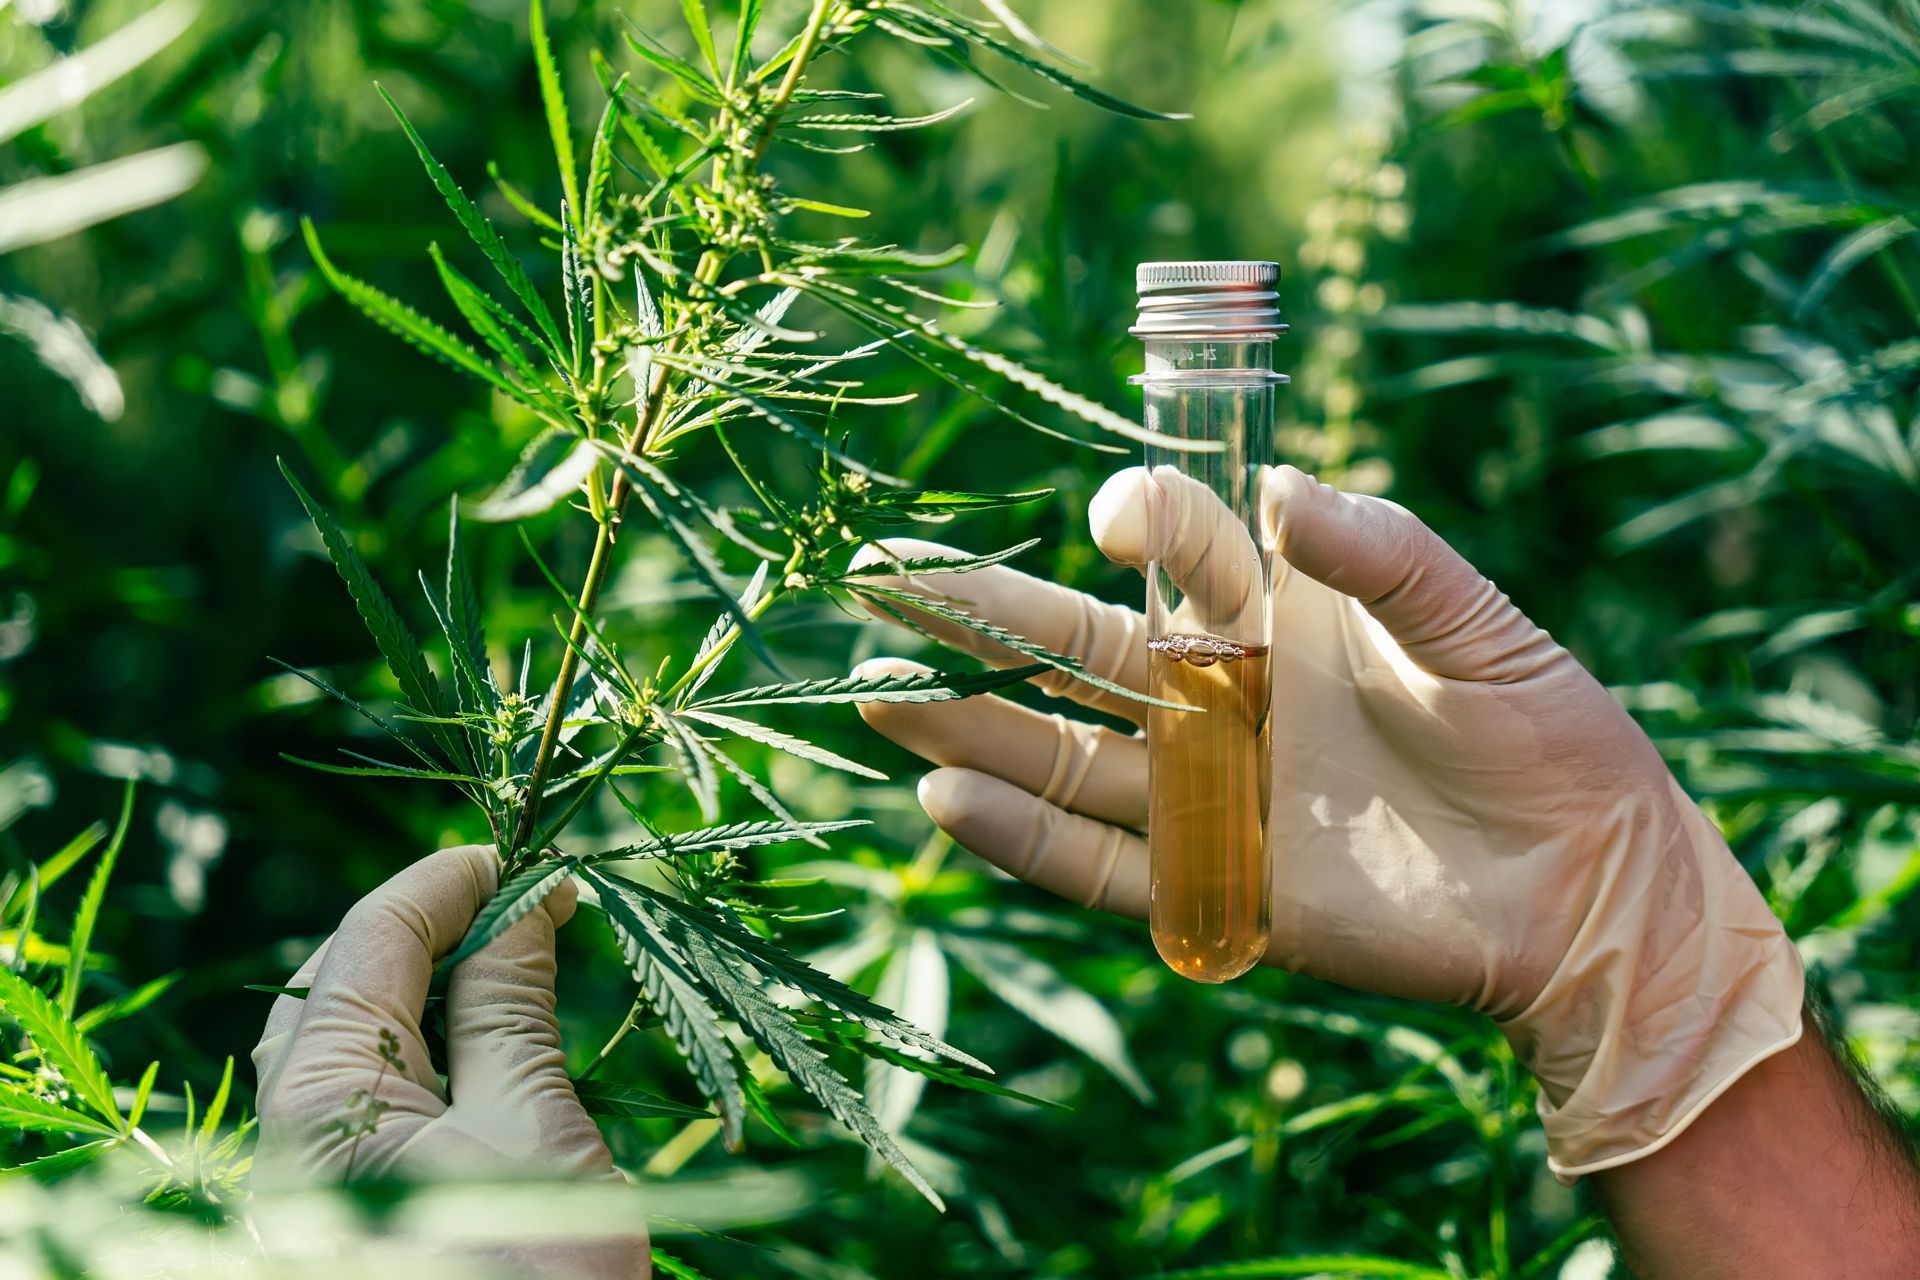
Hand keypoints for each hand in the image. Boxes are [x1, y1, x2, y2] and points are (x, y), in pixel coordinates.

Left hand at [253, 844, 647, 1277]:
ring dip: (432, 990)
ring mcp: (312, 1179)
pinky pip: (370, 1102)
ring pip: (354, 1042)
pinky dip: (430, 1054)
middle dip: (432, 927)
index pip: (370, 939)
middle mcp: (289, 1134)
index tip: (532, 855)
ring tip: (519, 964)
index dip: (450, 880)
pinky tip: (489, 1050)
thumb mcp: (532, 1129)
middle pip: (343, 981)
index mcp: (317, 1101)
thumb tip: (525, 898)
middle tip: (531, 904)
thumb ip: (511, 1006)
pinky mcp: (347, 1213)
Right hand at [850, 464, 1804, 1178]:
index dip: (1143, 524)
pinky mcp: (1223, 889)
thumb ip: (1385, 556)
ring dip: (970, 728)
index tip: (1122, 513)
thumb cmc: (1551, 736)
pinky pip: (1104, 864)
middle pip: (1080, 651)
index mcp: (1283, 621)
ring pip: (1066, 756)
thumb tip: (1279, 491)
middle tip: (880, 578)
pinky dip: (1025, 838)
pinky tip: (947, 799)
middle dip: (980, 617)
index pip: (1179, 558)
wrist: (1597, 887)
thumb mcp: (1479, 625)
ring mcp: (1217, 799)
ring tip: (874, 695)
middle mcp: (1228, 703)